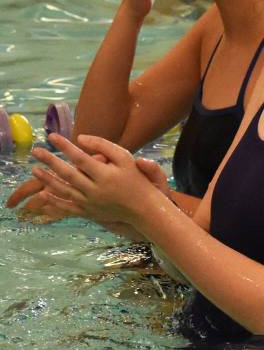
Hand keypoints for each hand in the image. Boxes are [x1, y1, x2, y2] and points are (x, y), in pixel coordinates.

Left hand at [30, 133, 165, 226]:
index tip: (51, 136)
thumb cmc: (135, 179)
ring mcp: (90, 202)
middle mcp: (95, 189)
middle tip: (35, 151)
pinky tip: (43, 193)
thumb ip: (104, 146)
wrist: (143, 208)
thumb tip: (80, 138)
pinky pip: (68, 208)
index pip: (80, 157)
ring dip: (47, 180)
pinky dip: (54, 201)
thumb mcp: (126, 158)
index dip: (64, 146)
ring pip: (64, 190)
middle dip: (50, 161)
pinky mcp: (89, 213)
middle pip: (68, 173)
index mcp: (105, 174)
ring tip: (34, 169)